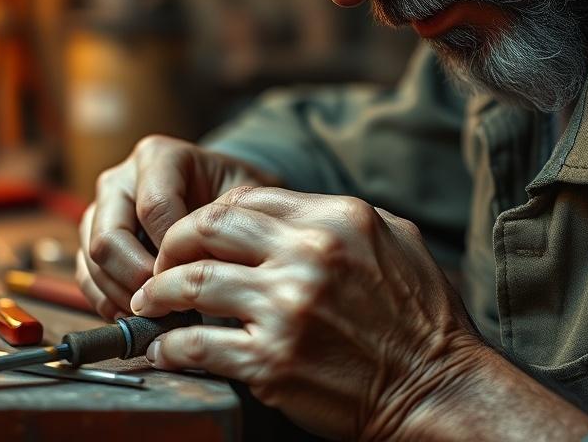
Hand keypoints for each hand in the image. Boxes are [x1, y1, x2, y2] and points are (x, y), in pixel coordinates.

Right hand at [76, 135, 281, 319]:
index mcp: (158, 156)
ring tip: (157, 315)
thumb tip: (195, 270)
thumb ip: (221, 224)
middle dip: (138, 278)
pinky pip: (85, 276)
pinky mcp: (92, 239)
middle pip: (109, 236)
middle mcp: (120, 178)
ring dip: (122, 295)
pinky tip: (139, 317)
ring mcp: (101, 208)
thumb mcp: (240, 200)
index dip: (171, 250)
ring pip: (92, 260)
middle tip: (168, 302)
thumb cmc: (234, 200)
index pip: (154, 207)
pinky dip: (108, 302)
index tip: (194, 276)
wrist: (223, 201)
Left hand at [130, 185, 484, 439]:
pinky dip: (170, 346)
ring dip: (160, 292)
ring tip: (149, 303)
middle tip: (160, 263)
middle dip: (173, 243)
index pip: (247, 198)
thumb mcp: (397, 240)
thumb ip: (342, 219)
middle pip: (209, 229)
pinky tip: (164, 350)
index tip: (197, 236)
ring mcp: (288, 308)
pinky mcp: (272, 361)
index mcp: (338, 220)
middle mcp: (309, 255)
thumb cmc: (425, 316)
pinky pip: (198, 345)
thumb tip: (290, 212)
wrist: (438, 389)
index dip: (210, 215)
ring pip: (193, 282)